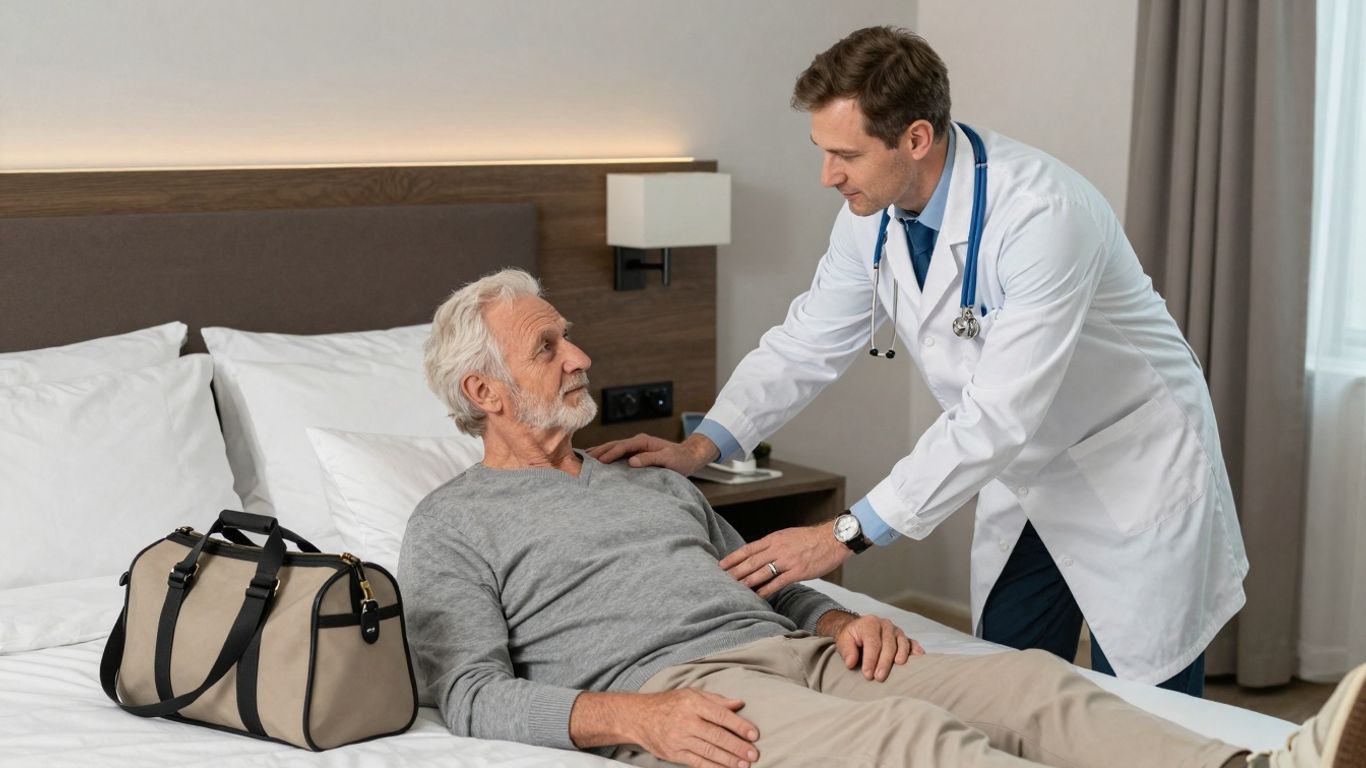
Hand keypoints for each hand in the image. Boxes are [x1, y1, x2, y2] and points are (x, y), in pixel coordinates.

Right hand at [586, 432, 717, 475]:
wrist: (689, 457)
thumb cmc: (680, 459)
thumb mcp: (668, 459)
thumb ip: (651, 459)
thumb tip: (631, 461)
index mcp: (643, 441)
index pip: (622, 446)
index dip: (610, 453)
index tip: (598, 461)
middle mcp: (638, 442)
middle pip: (614, 445)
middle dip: (599, 451)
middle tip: (583, 459)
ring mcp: (636, 447)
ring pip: (614, 448)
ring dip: (600, 452)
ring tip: (585, 458)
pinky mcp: (637, 453)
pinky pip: (619, 454)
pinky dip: (607, 456)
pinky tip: (599, 460)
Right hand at [629, 689, 760, 767]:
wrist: (639, 717)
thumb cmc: (669, 703)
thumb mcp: (691, 694)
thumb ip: (716, 700)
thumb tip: (739, 703)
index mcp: (692, 703)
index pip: (720, 715)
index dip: (739, 725)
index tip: (754, 734)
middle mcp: (686, 721)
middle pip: (717, 736)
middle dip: (737, 747)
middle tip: (754, 754)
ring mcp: (679, 739)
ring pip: (709, 752)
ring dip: (729, 760)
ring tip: (745, 765)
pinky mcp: (674, 754)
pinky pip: (698, 763)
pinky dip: (714, 767)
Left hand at [719, 523, 850, 598]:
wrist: (833, 538)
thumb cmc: (811, 538)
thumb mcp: (787, 536)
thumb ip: (773, 545)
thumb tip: (758, 554)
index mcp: (774, 539)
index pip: (748, 549)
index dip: (733, 557)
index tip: (721, 564)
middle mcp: (778, 549)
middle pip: (751, 561)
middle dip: (735, 571)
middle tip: (722, 580)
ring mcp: (787, 560)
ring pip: (762, 572)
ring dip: (747, 581)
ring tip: (735, 589)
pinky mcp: (798, 571)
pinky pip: (778, 582)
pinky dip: (766, 589)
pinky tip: (758, 595)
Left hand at [820, 612, 923, 681]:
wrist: (858, 628)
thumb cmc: (852, 637)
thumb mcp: (843, 640)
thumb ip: (847, 650)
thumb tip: (851, 663)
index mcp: (870, 624)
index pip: (872, 643)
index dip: (870, 659)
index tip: (867, 674)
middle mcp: (885, 625)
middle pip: (888, 644)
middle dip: (884, 662)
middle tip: (879, 677)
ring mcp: (896, 631)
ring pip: (901, 643)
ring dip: (901, 656)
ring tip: (898, 667)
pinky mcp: (904, 637)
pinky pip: (912, 642)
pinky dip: (916, 650)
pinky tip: (919, 657)